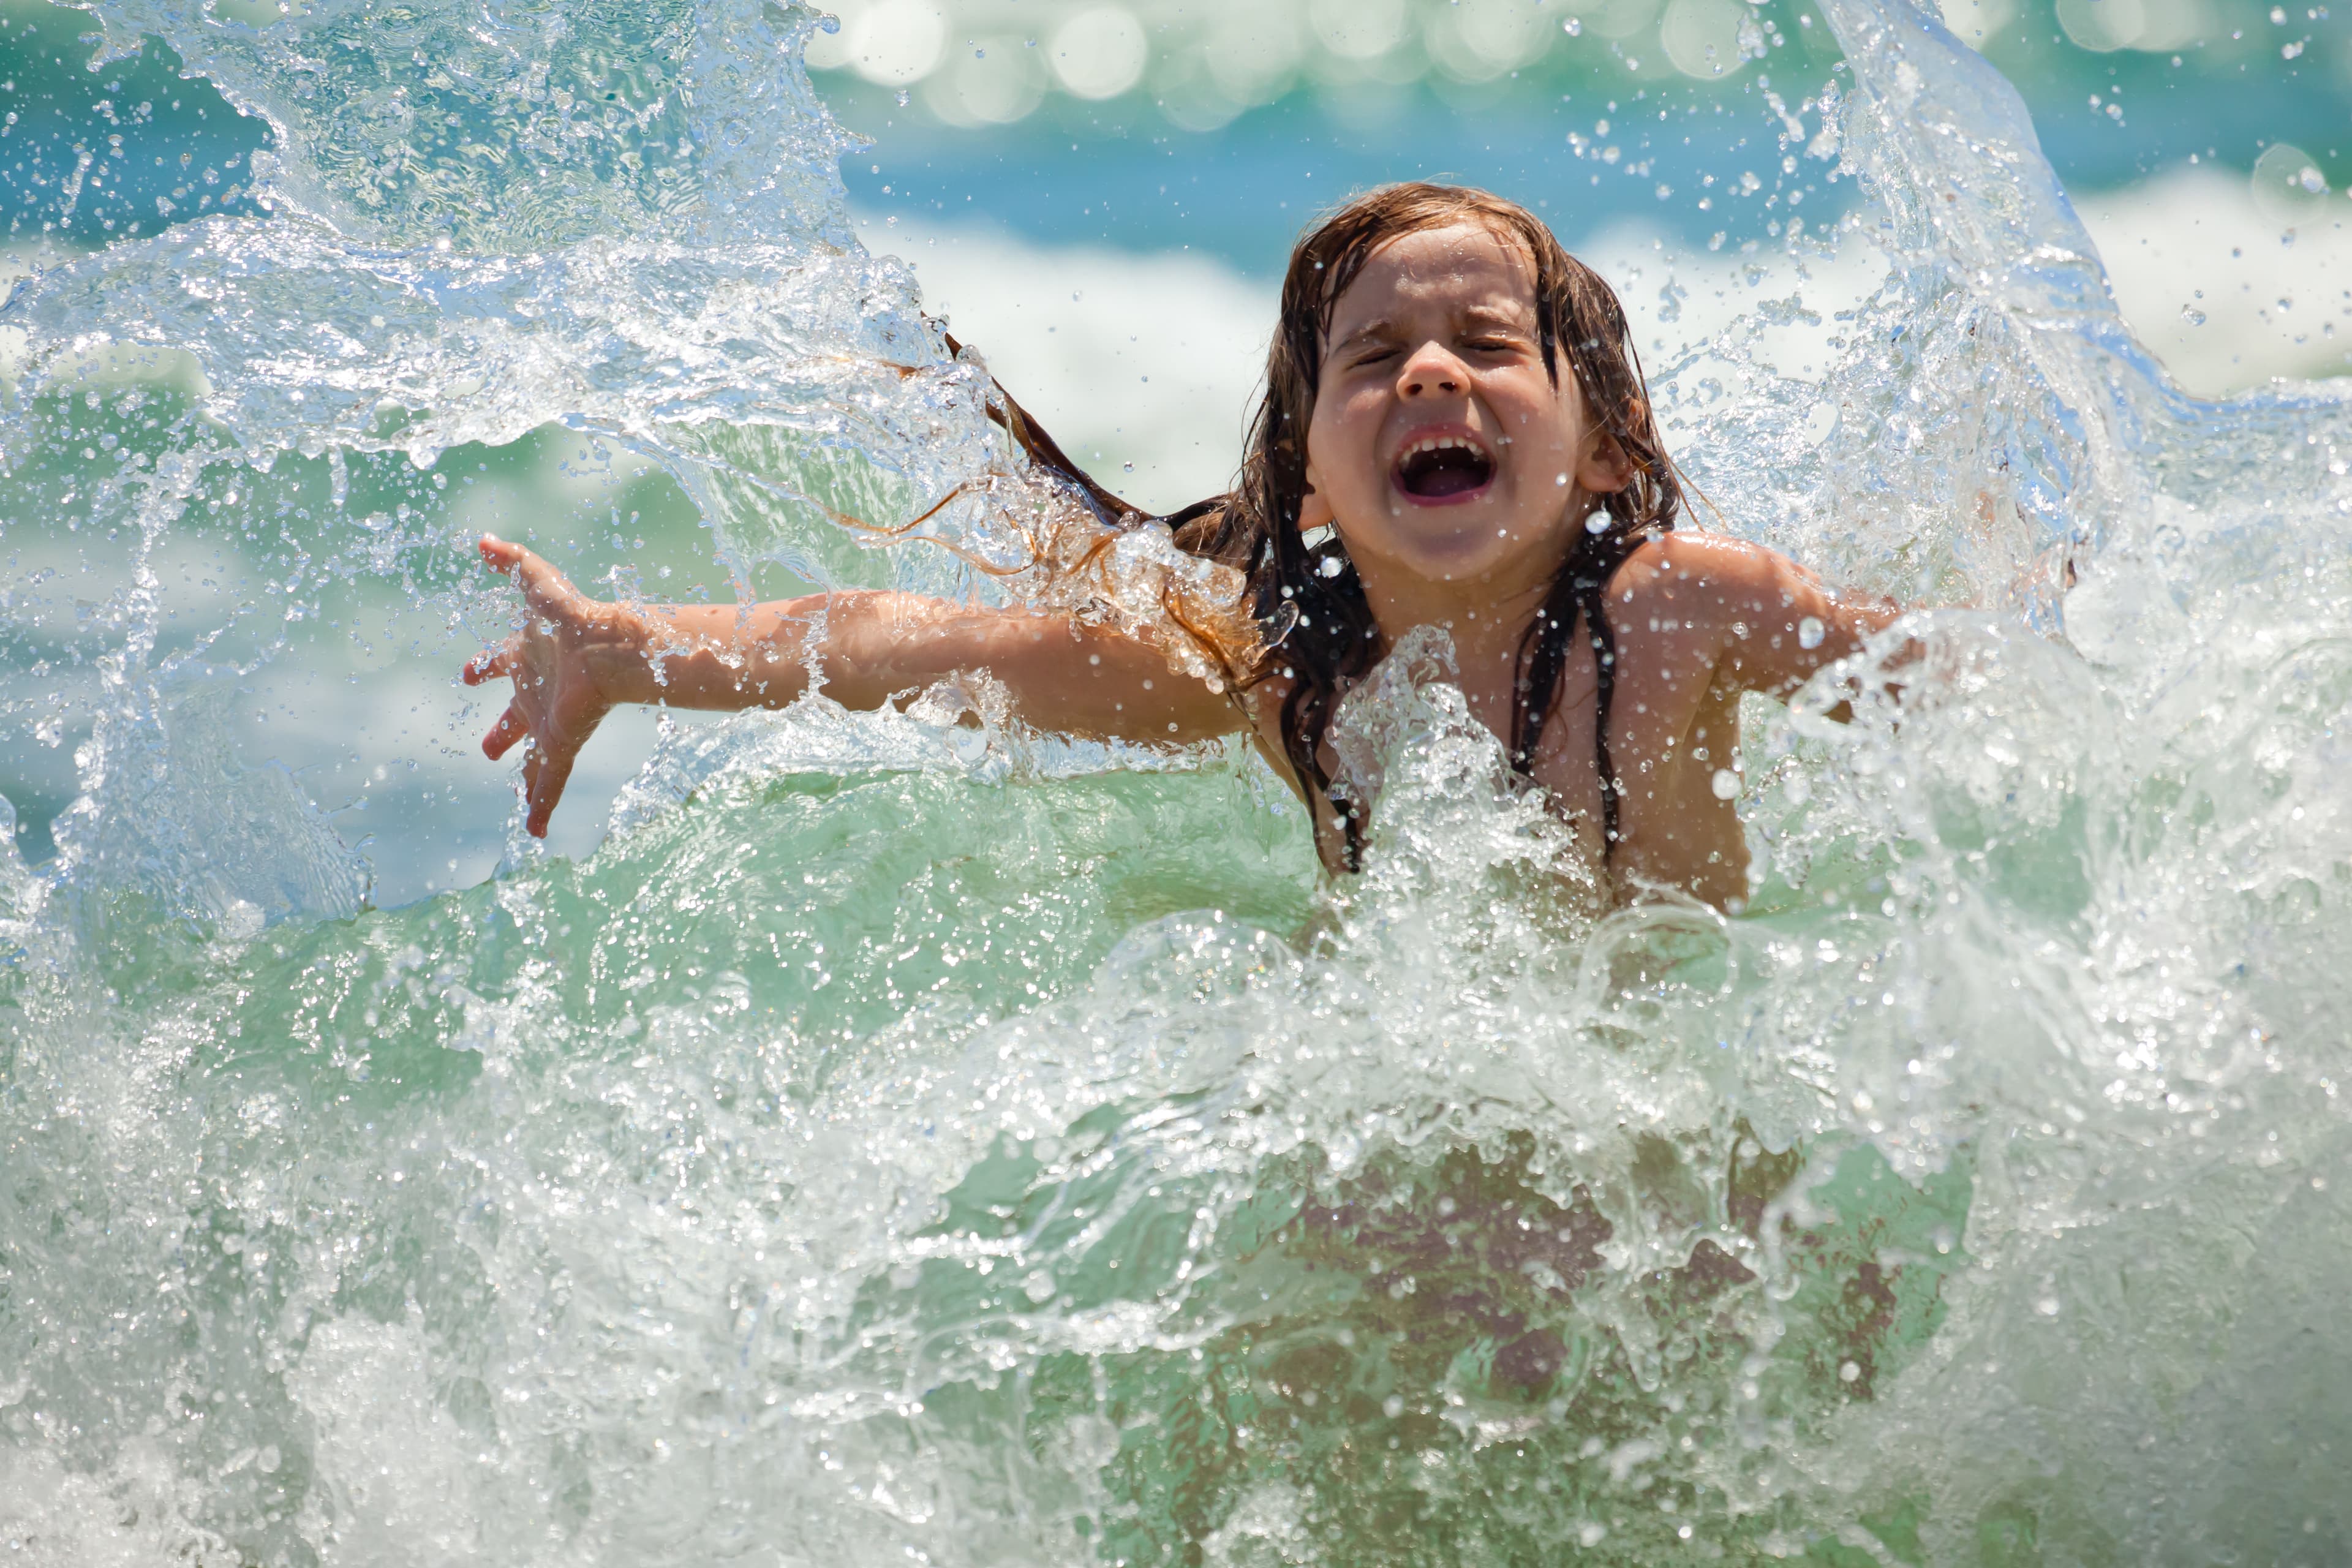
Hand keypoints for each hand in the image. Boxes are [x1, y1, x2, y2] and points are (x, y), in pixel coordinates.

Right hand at [460, 535, 644, 836]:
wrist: (609, 646)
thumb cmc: (572, 614)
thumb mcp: (534, 580)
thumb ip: (510, 558)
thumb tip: (483, 539)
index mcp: (525, 658)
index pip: (497, 663)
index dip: (483, 667)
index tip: (468, 673)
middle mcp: (537, 693)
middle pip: (515, 718)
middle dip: (502, 733)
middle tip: (489, 748)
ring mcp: (549, 721)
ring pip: (533, 758)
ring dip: (525, 779)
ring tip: (520, 802)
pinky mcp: (562, 742)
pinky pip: (549, 782)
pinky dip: (542, 808)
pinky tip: (536, 832)